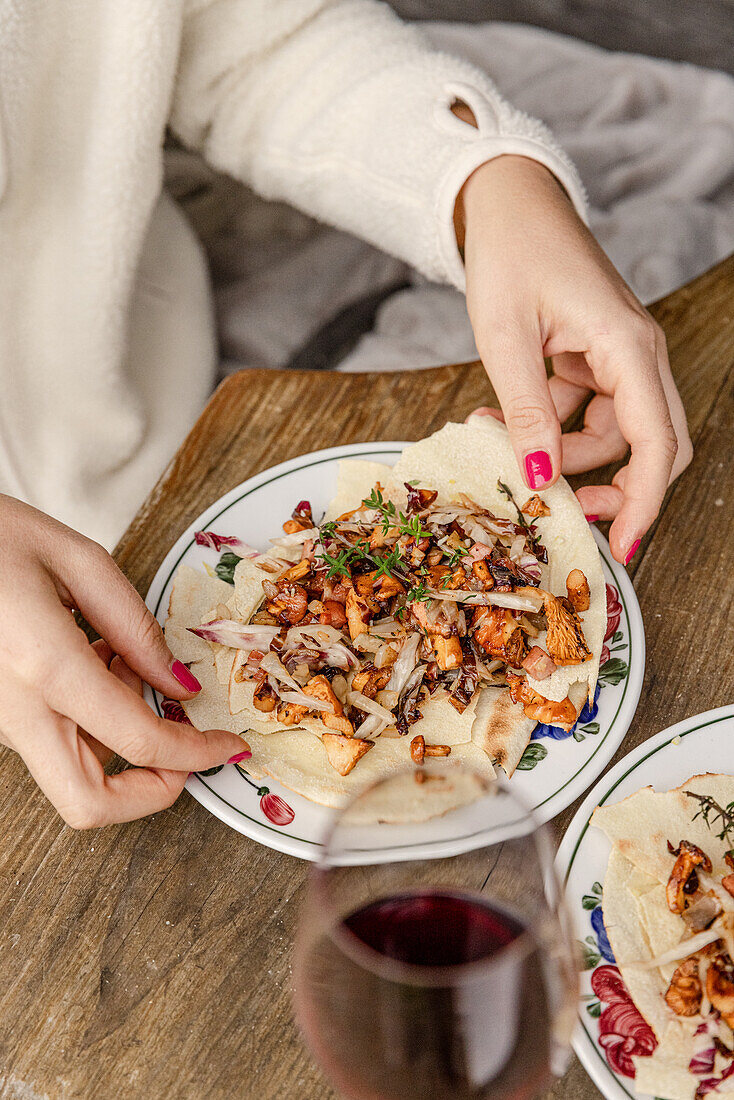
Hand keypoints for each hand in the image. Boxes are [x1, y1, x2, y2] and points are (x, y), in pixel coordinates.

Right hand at [0, 497, 246, 827]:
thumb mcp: (75, 559)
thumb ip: (135, 627)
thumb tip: (179, 684)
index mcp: (44, 665)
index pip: (138, 742)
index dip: (195, 755)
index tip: (226, 746)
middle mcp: (13, 709)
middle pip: (87, 804)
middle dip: (150, 794)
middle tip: (186, 750)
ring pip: (68, 775)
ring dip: (118, 745)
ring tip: (124, 660)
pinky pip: (49, 741)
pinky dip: (88, 722)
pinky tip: (94, 658)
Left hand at [456, 153, 691, 563]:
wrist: (509, 203)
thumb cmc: (511, 254)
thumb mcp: (506, 339)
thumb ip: (527, 411)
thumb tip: (539, 478)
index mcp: (629, 346)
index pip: (657, 443)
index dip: (644, 503)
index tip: (621, 547)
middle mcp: (638, 354)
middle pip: (652, 445)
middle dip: (611, 486)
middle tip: (558, 509)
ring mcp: (620, 355)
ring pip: (612, 434)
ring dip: (562, 453)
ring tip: (499, 441)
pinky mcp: (598, 356)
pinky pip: (588, 412)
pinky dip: (552, 426)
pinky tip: (503, 419)